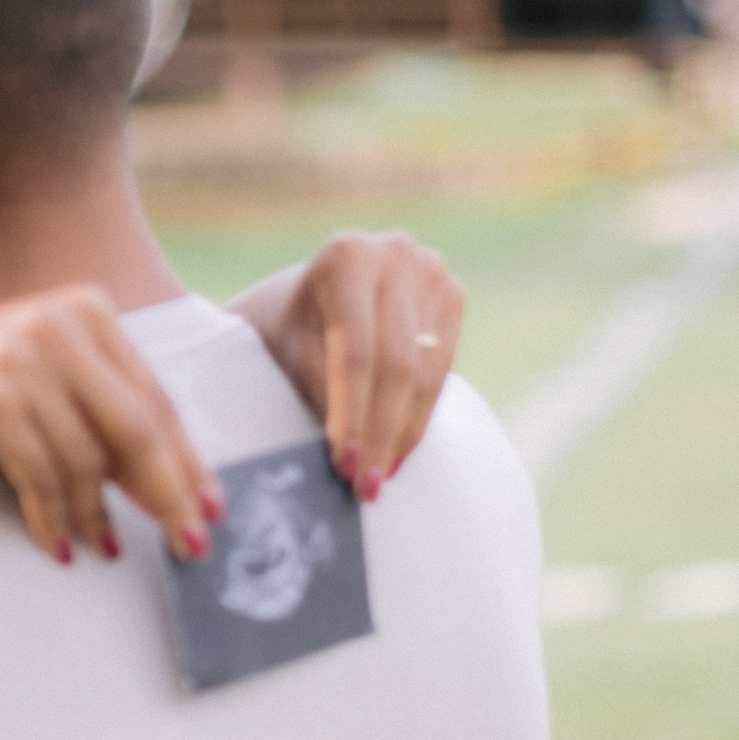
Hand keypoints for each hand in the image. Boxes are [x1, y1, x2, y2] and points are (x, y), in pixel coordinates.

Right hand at [0, 285, 221, 563]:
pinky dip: (53, 517)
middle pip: (137, 428)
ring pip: (88, 460)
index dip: (187, 461)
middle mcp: (59, 324)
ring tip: (102, 547)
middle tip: (189, 546)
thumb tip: (174, 481)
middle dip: (167, 495)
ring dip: (98, 516)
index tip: (208, 509)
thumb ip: (103, 405)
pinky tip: (57, 542)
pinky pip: (42, 475)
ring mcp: (22, 358)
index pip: (155, 397)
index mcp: (86, 309)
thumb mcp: (44, 374)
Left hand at [230, 232, 463, 501]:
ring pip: (425, 370)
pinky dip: (421, 413)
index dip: (352, 414)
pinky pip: (443, 367)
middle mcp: (395, 253)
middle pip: (397, 362)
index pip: (356, 351)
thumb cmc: (286, 328)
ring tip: (380, 478)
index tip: (344, 466)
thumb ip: (318, 388)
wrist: (312, 295)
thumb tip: (350, 452)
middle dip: (380, 432)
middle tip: (365, 486)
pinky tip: (400, 450)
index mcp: (346, 256)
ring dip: (404, 431)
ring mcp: (431, 270)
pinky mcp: (452, 295)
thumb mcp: (286, 353)